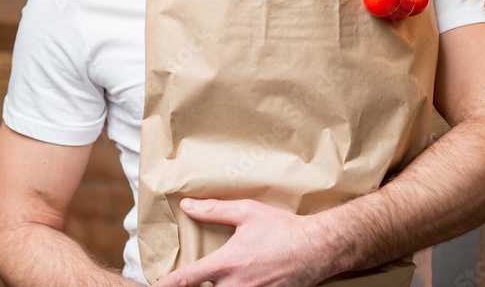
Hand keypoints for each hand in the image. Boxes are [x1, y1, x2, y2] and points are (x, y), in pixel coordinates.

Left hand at [153, 198, 339, 286]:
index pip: (187, 280)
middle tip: (200, 275)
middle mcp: (235, 286)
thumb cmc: (282, 229)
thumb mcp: (247, 212)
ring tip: (230, 275)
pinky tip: (248, 280)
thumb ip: (215, 210)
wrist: (317, 249)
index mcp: (226, 264)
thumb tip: (188, 205)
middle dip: (199, 286)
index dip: (167, 285)